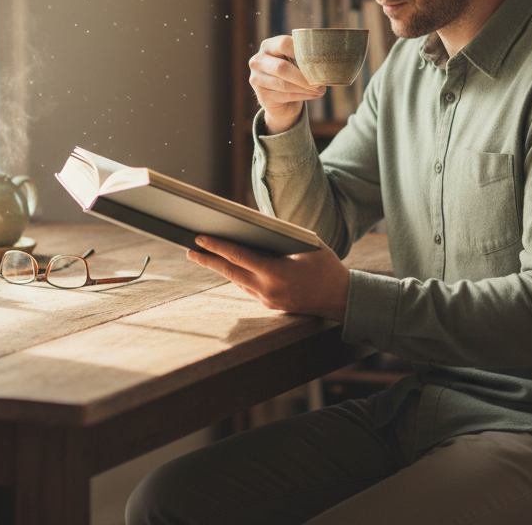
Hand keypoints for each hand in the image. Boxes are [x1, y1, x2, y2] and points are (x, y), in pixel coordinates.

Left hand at [187, 235, 350, 321]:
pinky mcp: (271, 304)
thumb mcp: (306, 244)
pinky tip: (229, 267)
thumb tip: (256, 226)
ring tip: (204, 256)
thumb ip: (281, 236)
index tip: (200, 238)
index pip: (238, 257)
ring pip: (237, 281)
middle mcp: (267, 290)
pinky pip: (248, 287)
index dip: (217, 247)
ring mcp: (268, 300)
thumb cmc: (326, 266)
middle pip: (230, 273)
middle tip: (190, 250)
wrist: (341, 298)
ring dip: (220, 268)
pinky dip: (237, 275)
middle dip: (208, 260)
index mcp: (275, 273)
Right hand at [249, 35, 326, 134]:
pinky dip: (303, 95)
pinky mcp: (262, 95)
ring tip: (321, 89)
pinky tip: (314, 95)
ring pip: (284, 84)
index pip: (284, 43)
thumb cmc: (291, 73)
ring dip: (305, 88)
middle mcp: (258, 60)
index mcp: (268, 46)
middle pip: (282, 68)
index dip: (302, 51)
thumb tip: (325, 62)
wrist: (279, 98)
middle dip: (304, 76)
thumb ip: (304, 58)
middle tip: (321, 81)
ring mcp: (256, 78)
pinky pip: (285, 95)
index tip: (319, 59)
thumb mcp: (295, 61)